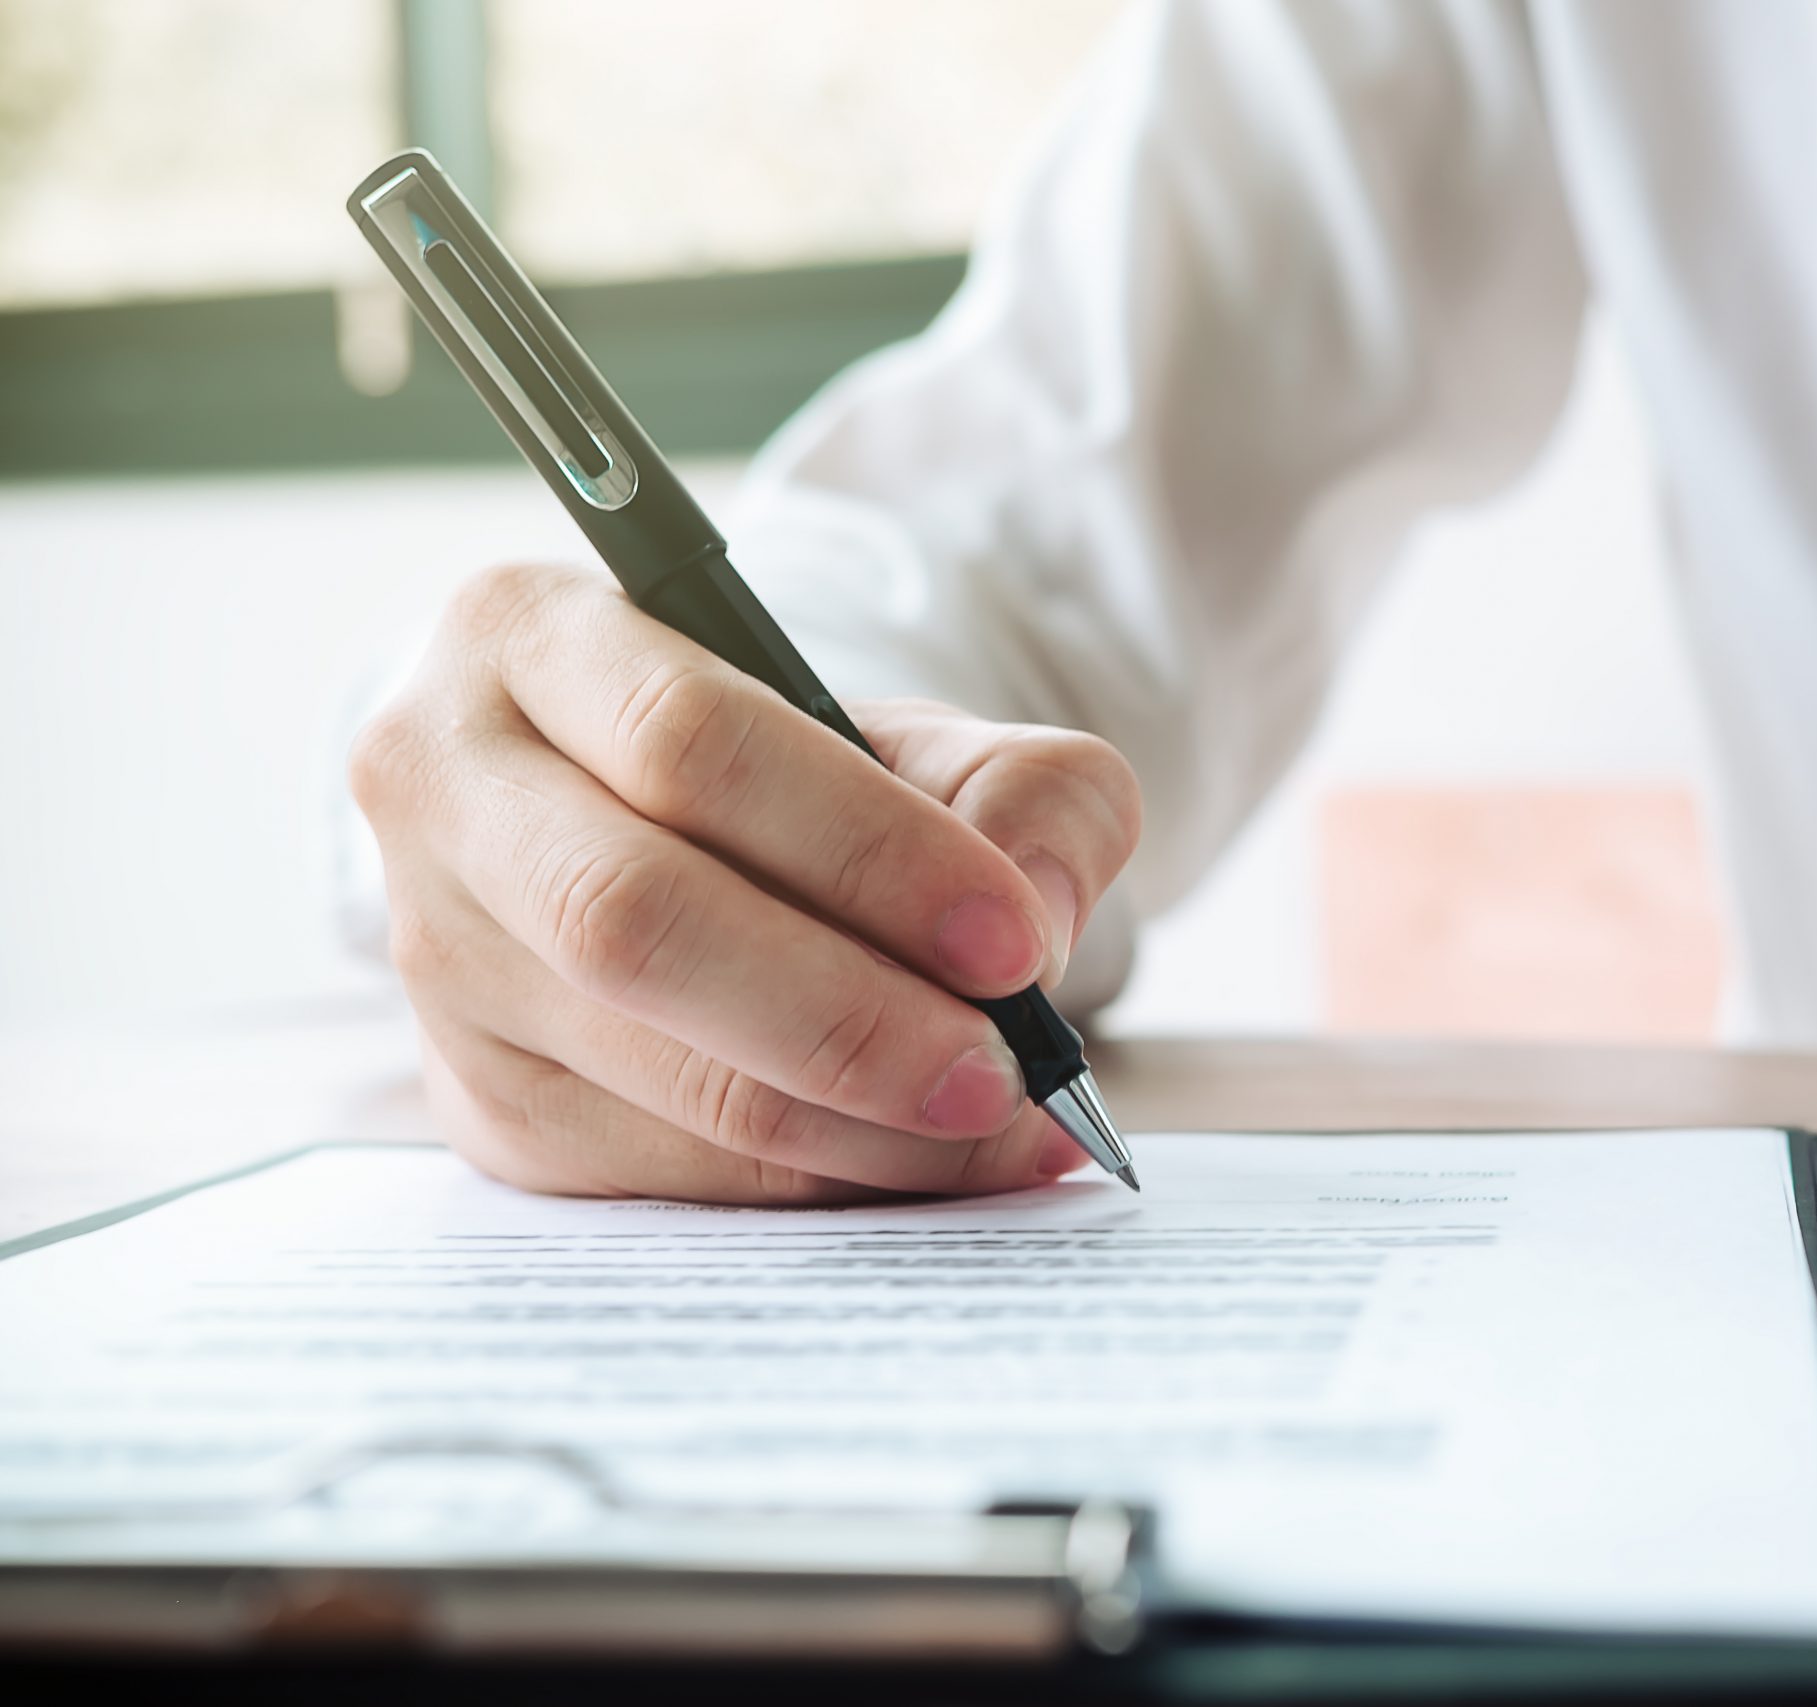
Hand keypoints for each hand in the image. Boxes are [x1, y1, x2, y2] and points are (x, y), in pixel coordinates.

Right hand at [350, 563, 1142, 1204]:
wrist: (684, 854)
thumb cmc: (806, 780)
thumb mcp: (930, 736)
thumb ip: (1027, 791)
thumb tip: (1038, 916)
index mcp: (527, 635)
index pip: (693, 744)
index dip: (863, 851)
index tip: (1011, 938)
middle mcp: (441, 789)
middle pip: (632, 921)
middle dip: (844, 1014)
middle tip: (1003, 1068)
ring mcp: (438, 959)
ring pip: (640, 1062)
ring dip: (847, 1119)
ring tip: (1001, 1125)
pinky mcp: (479, 1101)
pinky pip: (652, 1168)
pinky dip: (811, 1177)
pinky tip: (924, 1161)